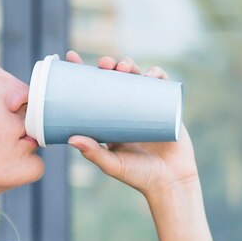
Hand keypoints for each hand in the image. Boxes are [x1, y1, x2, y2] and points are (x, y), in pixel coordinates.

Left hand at [65, 50, 198, 197]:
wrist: (171, 182)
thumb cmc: (138, 176)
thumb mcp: (112, 165)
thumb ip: (94, 153)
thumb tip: (71, 138)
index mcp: (108, 120)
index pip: (92, 90)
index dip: (83, 72)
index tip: (72, 57)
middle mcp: (125, 109)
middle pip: (115, 78)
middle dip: (108, 65)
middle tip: (104, 64)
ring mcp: (146, 106)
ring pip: (136, 77)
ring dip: (129, 64)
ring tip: (124, 66)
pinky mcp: (166, 107)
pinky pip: (162, 85)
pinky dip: (157, 75)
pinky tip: (151, 74)